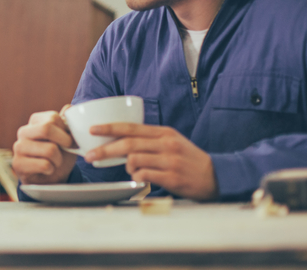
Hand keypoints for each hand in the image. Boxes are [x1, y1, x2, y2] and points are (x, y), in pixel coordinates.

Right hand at [12, 110, 77, 184]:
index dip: (66, 130)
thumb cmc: (59, 156)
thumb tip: (69, 107)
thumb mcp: (66, 139)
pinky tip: (47, 170)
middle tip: (68, 149)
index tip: (70, 140)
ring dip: (59, 159)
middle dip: (64, 141)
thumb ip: (67, 124)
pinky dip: (52, 169)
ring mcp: (18, 147)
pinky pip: (44, 164)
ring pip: (49, 149)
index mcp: (34, 121)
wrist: (51, 179)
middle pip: (46, 129)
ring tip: (55, 162)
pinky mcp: (17, 163)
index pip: (53, 118)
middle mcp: (23, 131)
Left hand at [86, 123, 217, 200]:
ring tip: (132, 171)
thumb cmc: (189, 159)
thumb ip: (149, 140)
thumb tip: (122, 144)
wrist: (216, 175)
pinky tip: (141, 179)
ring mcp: (169, 160)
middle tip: (90, 156)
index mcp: (163, 132)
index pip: (131, 127)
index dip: (109, 128)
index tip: (93, 130)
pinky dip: (137, 178)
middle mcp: (165, 144)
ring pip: (134, 160)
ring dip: (126, 167)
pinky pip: (144, 175)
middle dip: (105, 150)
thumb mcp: (172, 142)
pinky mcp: (172, 177)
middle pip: (127, 144)